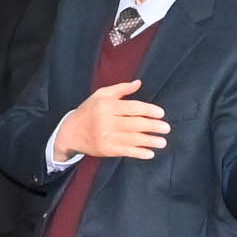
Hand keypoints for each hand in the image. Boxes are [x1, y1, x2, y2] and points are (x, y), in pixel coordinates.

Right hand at [55, 81, 170, 162]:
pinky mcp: (106, 150)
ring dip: (149, 141)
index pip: (131, 108)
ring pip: (132, 139)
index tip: (161, 113)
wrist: (70, 132)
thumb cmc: (88, 111)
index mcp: (106, 106)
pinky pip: (126, 152)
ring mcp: (106, 137)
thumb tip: (139, 83)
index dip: (148, 110)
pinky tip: (150, 153)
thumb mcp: (101, 95)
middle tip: (166, 128)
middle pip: (134, 124)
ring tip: (162, 141)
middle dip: (152, 126)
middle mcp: (106, 122)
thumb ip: (120, 89)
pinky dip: (139, 153)